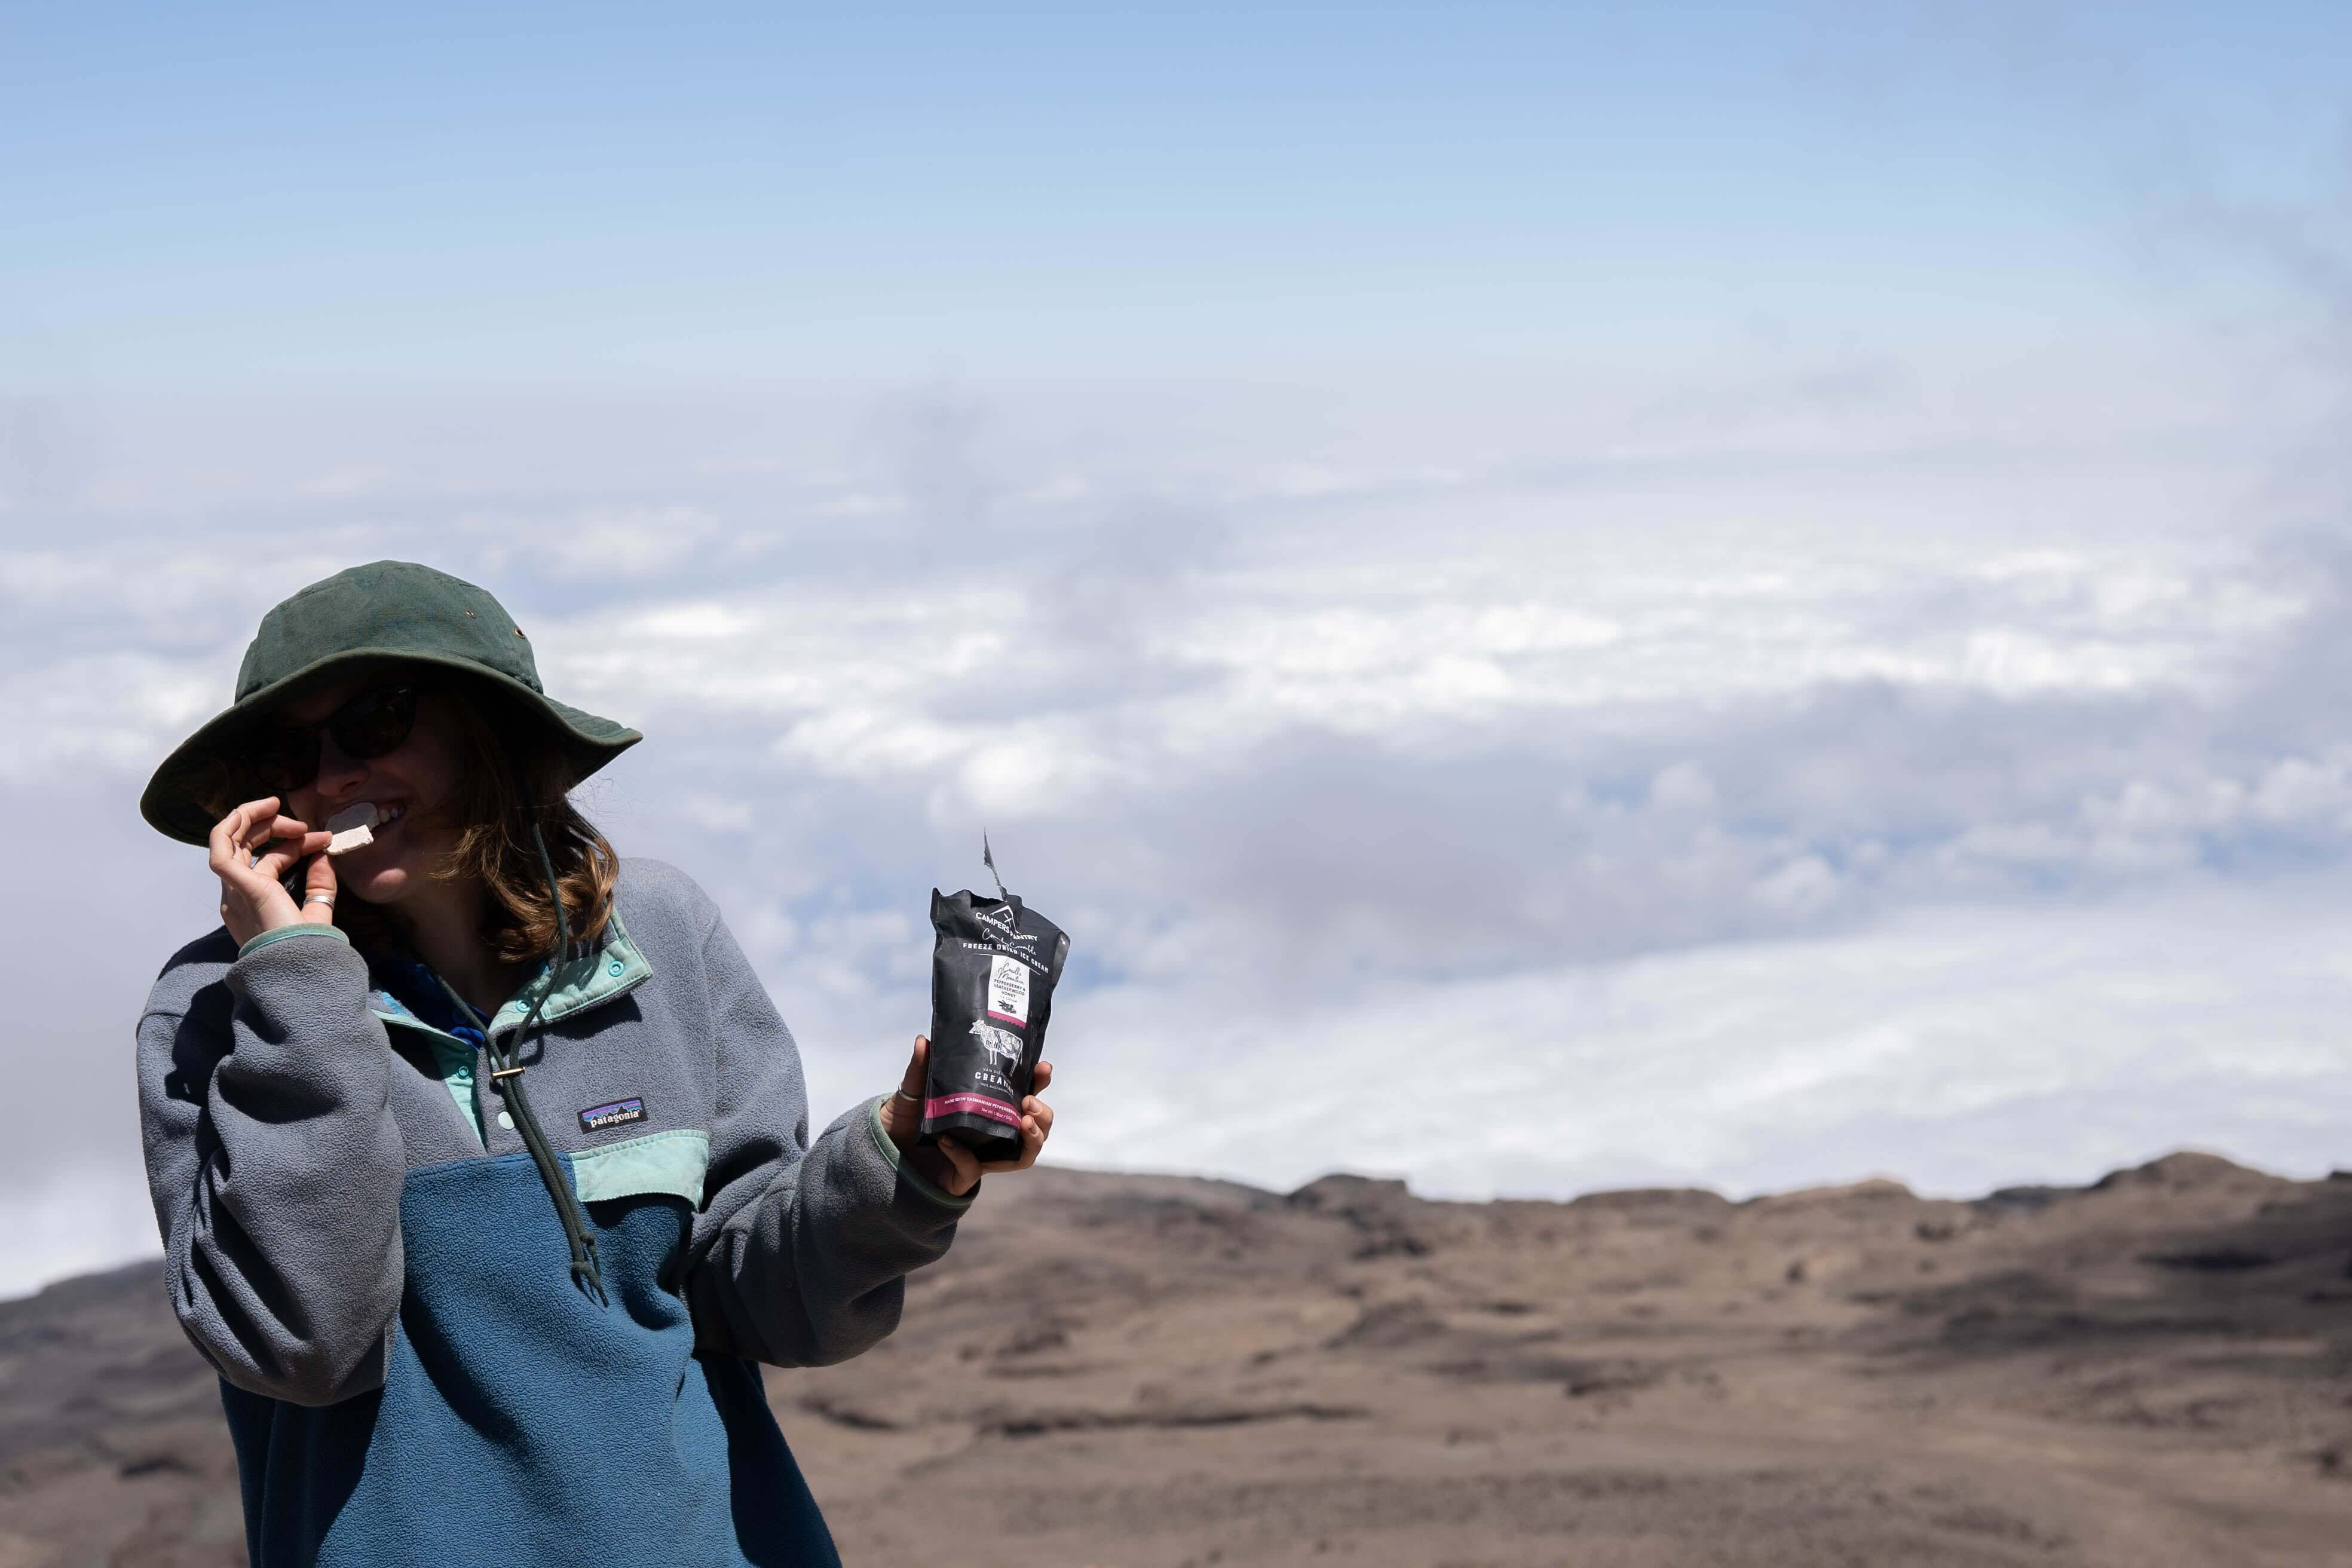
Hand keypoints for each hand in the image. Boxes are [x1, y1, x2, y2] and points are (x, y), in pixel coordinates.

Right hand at [208, 797, 335, 947]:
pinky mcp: (237, 884)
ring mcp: (233, 889)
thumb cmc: (308, 946)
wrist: (300, 965)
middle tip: (301, 824)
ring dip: (252, 818)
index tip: (322, 839)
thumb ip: (320, 883)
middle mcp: (237, 895)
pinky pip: (221, 846)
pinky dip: (235, 823)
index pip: (266, 863)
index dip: (292, 845)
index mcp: (253, 903)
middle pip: (243, 848)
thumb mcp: (317, 910)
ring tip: (277, 805)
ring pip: (228, 841)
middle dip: (271, 827)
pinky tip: (261, 808)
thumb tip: (323, 854)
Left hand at [879, 1034, 1055, 1198]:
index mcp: (988, 1108)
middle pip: (1036, 1128)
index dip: (1038, 1082)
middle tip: (1029, 1102)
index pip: (1023, 1094)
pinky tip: (948, 1142)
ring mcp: (981, 1158)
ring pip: (1024, 1156)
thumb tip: (924, 1040)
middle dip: (1043, 1114)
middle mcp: (992, 1134)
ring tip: (1023, 1122)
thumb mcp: (912, 1092)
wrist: (879, 1152)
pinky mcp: (962, 1179)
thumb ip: (920, 1069)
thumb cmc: (903, 1121)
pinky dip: (963, 1156)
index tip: (1044, 1067)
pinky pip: (973, 1170)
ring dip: (1033, 1139)